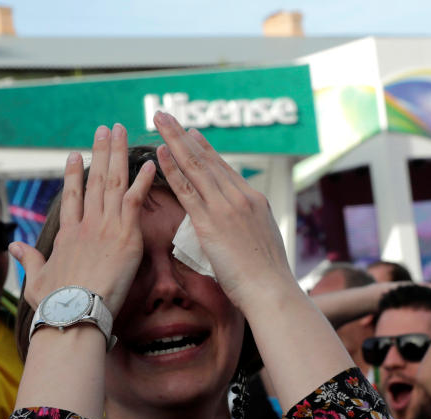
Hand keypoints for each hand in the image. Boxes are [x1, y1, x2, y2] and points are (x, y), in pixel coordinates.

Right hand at [11, 124, 155, 314]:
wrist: (74, 313)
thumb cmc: (55, 304)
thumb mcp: (35, 280)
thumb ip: (28, 260)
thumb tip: (13, 247)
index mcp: (67, 235)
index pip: (72, 197)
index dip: (74, 175)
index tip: (75, 155)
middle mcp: (86, 225)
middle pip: (94, 181)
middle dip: (100, 153)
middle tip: (105, 130)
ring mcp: (106, 227)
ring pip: (113, 183)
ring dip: (119, 155)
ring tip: (121, 131)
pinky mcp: (126, 236)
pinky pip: (135, 201)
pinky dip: (143, 181)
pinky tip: (150, 162)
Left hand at [150, 111, 295, 312]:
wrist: (271, 290)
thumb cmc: (266, 279)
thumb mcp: (261, 245)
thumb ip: (246, 231)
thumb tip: (236, 233)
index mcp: (255, 202)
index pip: (224, 169)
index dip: (205, 149)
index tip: (190, 133)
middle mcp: (241, 197)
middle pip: (207, 160)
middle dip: (184, 135)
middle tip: (166, 115)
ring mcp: (226, 207)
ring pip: (195, 166)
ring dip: (174, 141)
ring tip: (158, 120)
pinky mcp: (211, 222)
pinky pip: (187, 189)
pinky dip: (172, 168)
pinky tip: (159, 152)